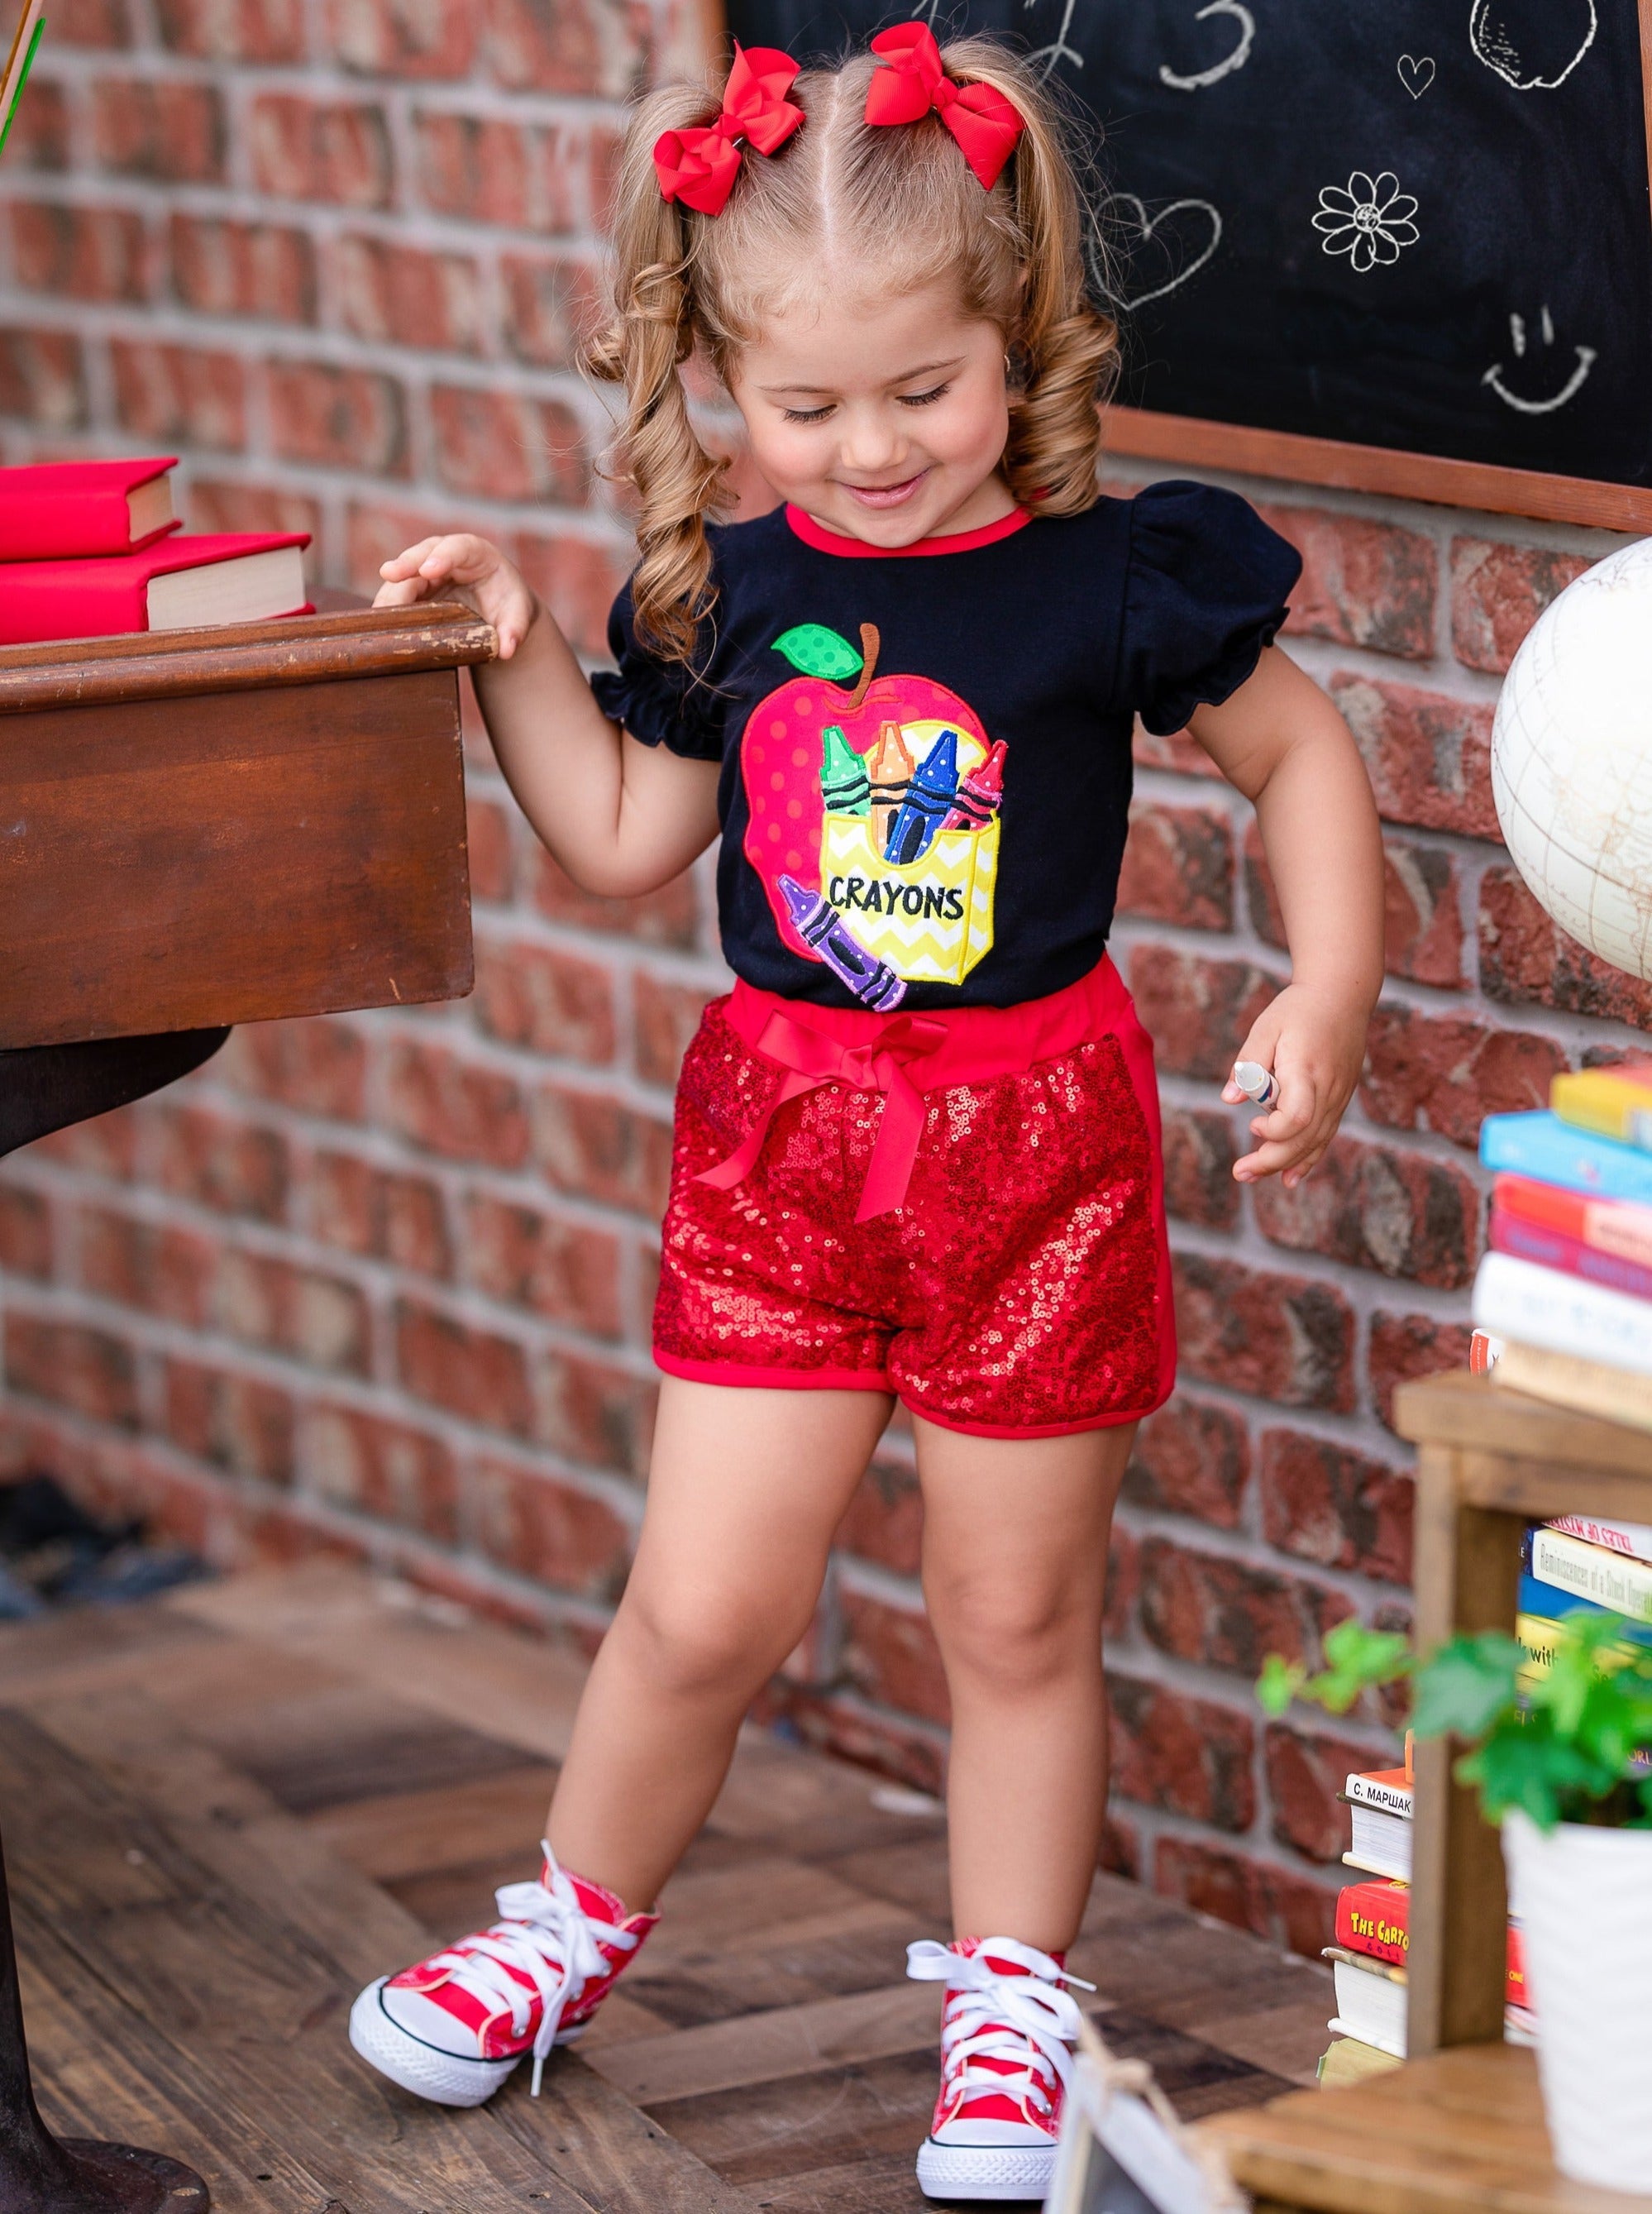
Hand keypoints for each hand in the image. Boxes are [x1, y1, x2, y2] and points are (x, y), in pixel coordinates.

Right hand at [373, 533, 538, 658]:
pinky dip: (388, 608)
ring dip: (391, 591)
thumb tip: (506, 650)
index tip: (428, 570)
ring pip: (404, 575)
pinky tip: (378, 623)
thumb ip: (515, 630)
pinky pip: (397, 594)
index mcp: (476, 553)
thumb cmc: (508, 604)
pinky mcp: (414, 587)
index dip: (442, 556)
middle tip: (389, 575)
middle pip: (422, 555)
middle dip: (406, 565)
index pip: (458, 548)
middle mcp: (446, 555)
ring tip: (379, 610)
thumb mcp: (518, 614)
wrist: (497, 609)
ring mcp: (426, 570)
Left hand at [1221, 982, 1368, 1187]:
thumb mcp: (1266, 1028)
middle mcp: (1328, 1088)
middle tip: (1239, 1172)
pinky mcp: (1339, 1098)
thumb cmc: (1298, 1009)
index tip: (1253, 1125)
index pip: (1298, 1116)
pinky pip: (1325, 1135)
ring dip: (1284, 1163)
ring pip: (1315, 1141)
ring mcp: (1338, 1096)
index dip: (1275, 1131)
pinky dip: (1308, 1158)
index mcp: (1307, 1070)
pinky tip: (1289, 1177)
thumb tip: (1229, 1100)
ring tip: (1251, 1176)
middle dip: (1271, 1160)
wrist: (1343, 995)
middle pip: (1305, 1138)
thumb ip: (1247, 1065)